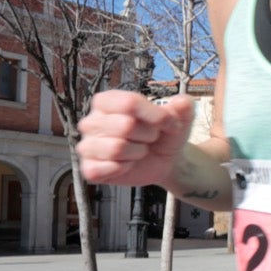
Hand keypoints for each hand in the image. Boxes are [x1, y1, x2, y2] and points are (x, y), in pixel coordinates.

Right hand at [77, 92, 196, 187]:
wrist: (165, 160)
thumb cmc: (164, 134)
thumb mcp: (178, 118)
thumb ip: (183, 107)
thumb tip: (181, 102)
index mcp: (107, 101)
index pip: (129, 103)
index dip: (155, 115)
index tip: (168, 122)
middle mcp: (92, 121)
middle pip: (125, 125)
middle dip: (148, 135)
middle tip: (150, 138)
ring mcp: (88, 145)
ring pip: (117, 147)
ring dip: (137, 152)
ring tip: (139, 151)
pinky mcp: (90, 168)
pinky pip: (105, 168)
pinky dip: (124, 168)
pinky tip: (127, 164)